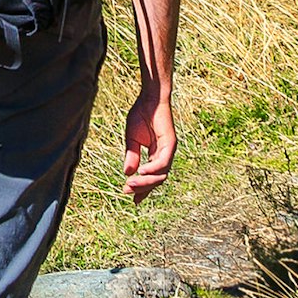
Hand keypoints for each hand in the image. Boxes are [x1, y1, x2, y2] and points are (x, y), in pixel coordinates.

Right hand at [121, 74, 176, 197]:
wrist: (150, 97)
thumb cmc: (141, 114)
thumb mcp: (132, 139)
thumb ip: (131, 156)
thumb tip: (127, 173)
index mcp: (156, 155)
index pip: (152, 177)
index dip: (143, 189)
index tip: (133, 199)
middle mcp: (164, 155)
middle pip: (157, 180)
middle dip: (142, 188)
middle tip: (127, 190)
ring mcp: (169, 150)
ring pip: (161, 174)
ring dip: (146, 182)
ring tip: (131, 184)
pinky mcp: (170, 144)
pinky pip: (162, 162)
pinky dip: (152, 169)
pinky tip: (140, 172)